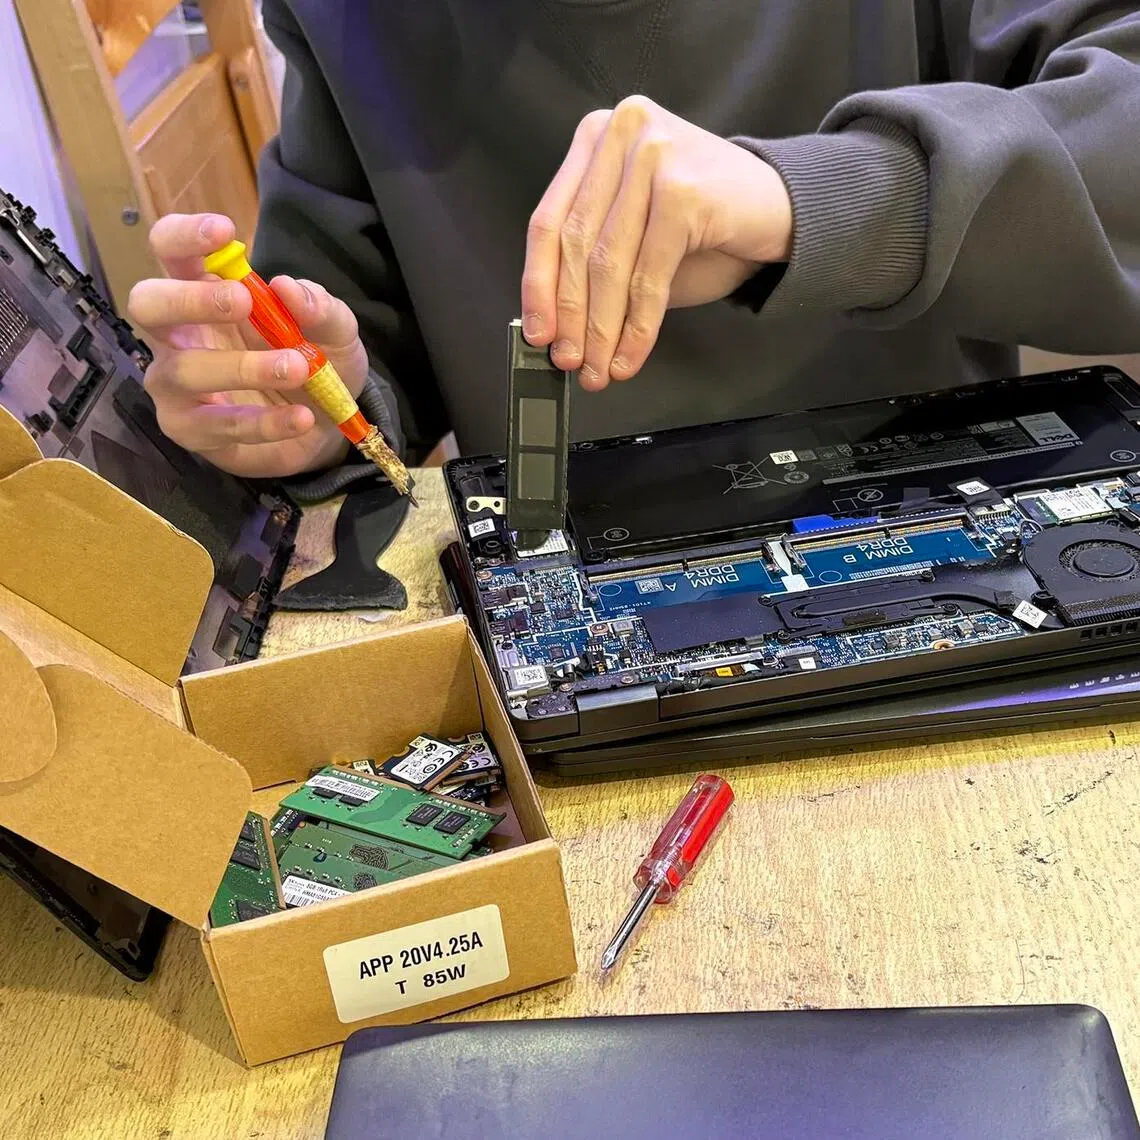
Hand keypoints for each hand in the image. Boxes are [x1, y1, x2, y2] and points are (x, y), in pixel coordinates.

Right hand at [127, 213, 369, 477]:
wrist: (325, 427)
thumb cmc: (313, 362)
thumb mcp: (334, 332)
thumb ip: (320, 307)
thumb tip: (287, 287)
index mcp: (202, 290)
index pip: (168, 249)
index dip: (185, 236)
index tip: (225, 231)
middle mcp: (176, 334)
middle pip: (147, 304)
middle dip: (189, 299)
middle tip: (243, 300)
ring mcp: (176, 384)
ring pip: (183, 371)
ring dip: (242, 367)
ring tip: (296, 367)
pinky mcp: (191, 430)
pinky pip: (218, 425)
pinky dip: (264, 422)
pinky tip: (301, 417)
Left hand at [522, 95, 791, 389]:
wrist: (784, 208)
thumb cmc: (707, 222)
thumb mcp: (636, 233)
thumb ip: (593, 261)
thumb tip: (553, 324)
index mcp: (598, 136)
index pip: (550, 219)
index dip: (538, 284)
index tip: (537, 332)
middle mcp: (623, 133)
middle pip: (577, 243)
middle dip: (571, 314)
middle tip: (568, 359)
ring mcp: (654, 156)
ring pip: (610, 264)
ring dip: (601, 328)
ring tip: (599, 368)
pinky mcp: (684, 191)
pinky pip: (648, 276)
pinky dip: (637, 325)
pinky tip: (630, 355)